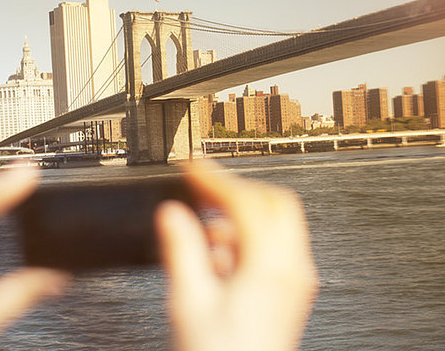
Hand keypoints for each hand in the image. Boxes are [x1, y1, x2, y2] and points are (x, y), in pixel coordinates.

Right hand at [156, 161, 316, 350]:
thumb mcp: (190, 302)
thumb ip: (182, 250)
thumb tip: (173, 213)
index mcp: (270, 267)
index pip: (246, 201)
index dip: (215, 178)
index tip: (191, 166)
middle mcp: (291, 270)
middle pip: (274, 203)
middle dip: (236, 190)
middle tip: (203, 187)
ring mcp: (294, 282)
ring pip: (275, 224)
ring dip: (239, 217)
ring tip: (202, 231)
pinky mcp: (287, 293)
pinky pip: (272, 249)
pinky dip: (245, 240)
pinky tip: (216, 257)